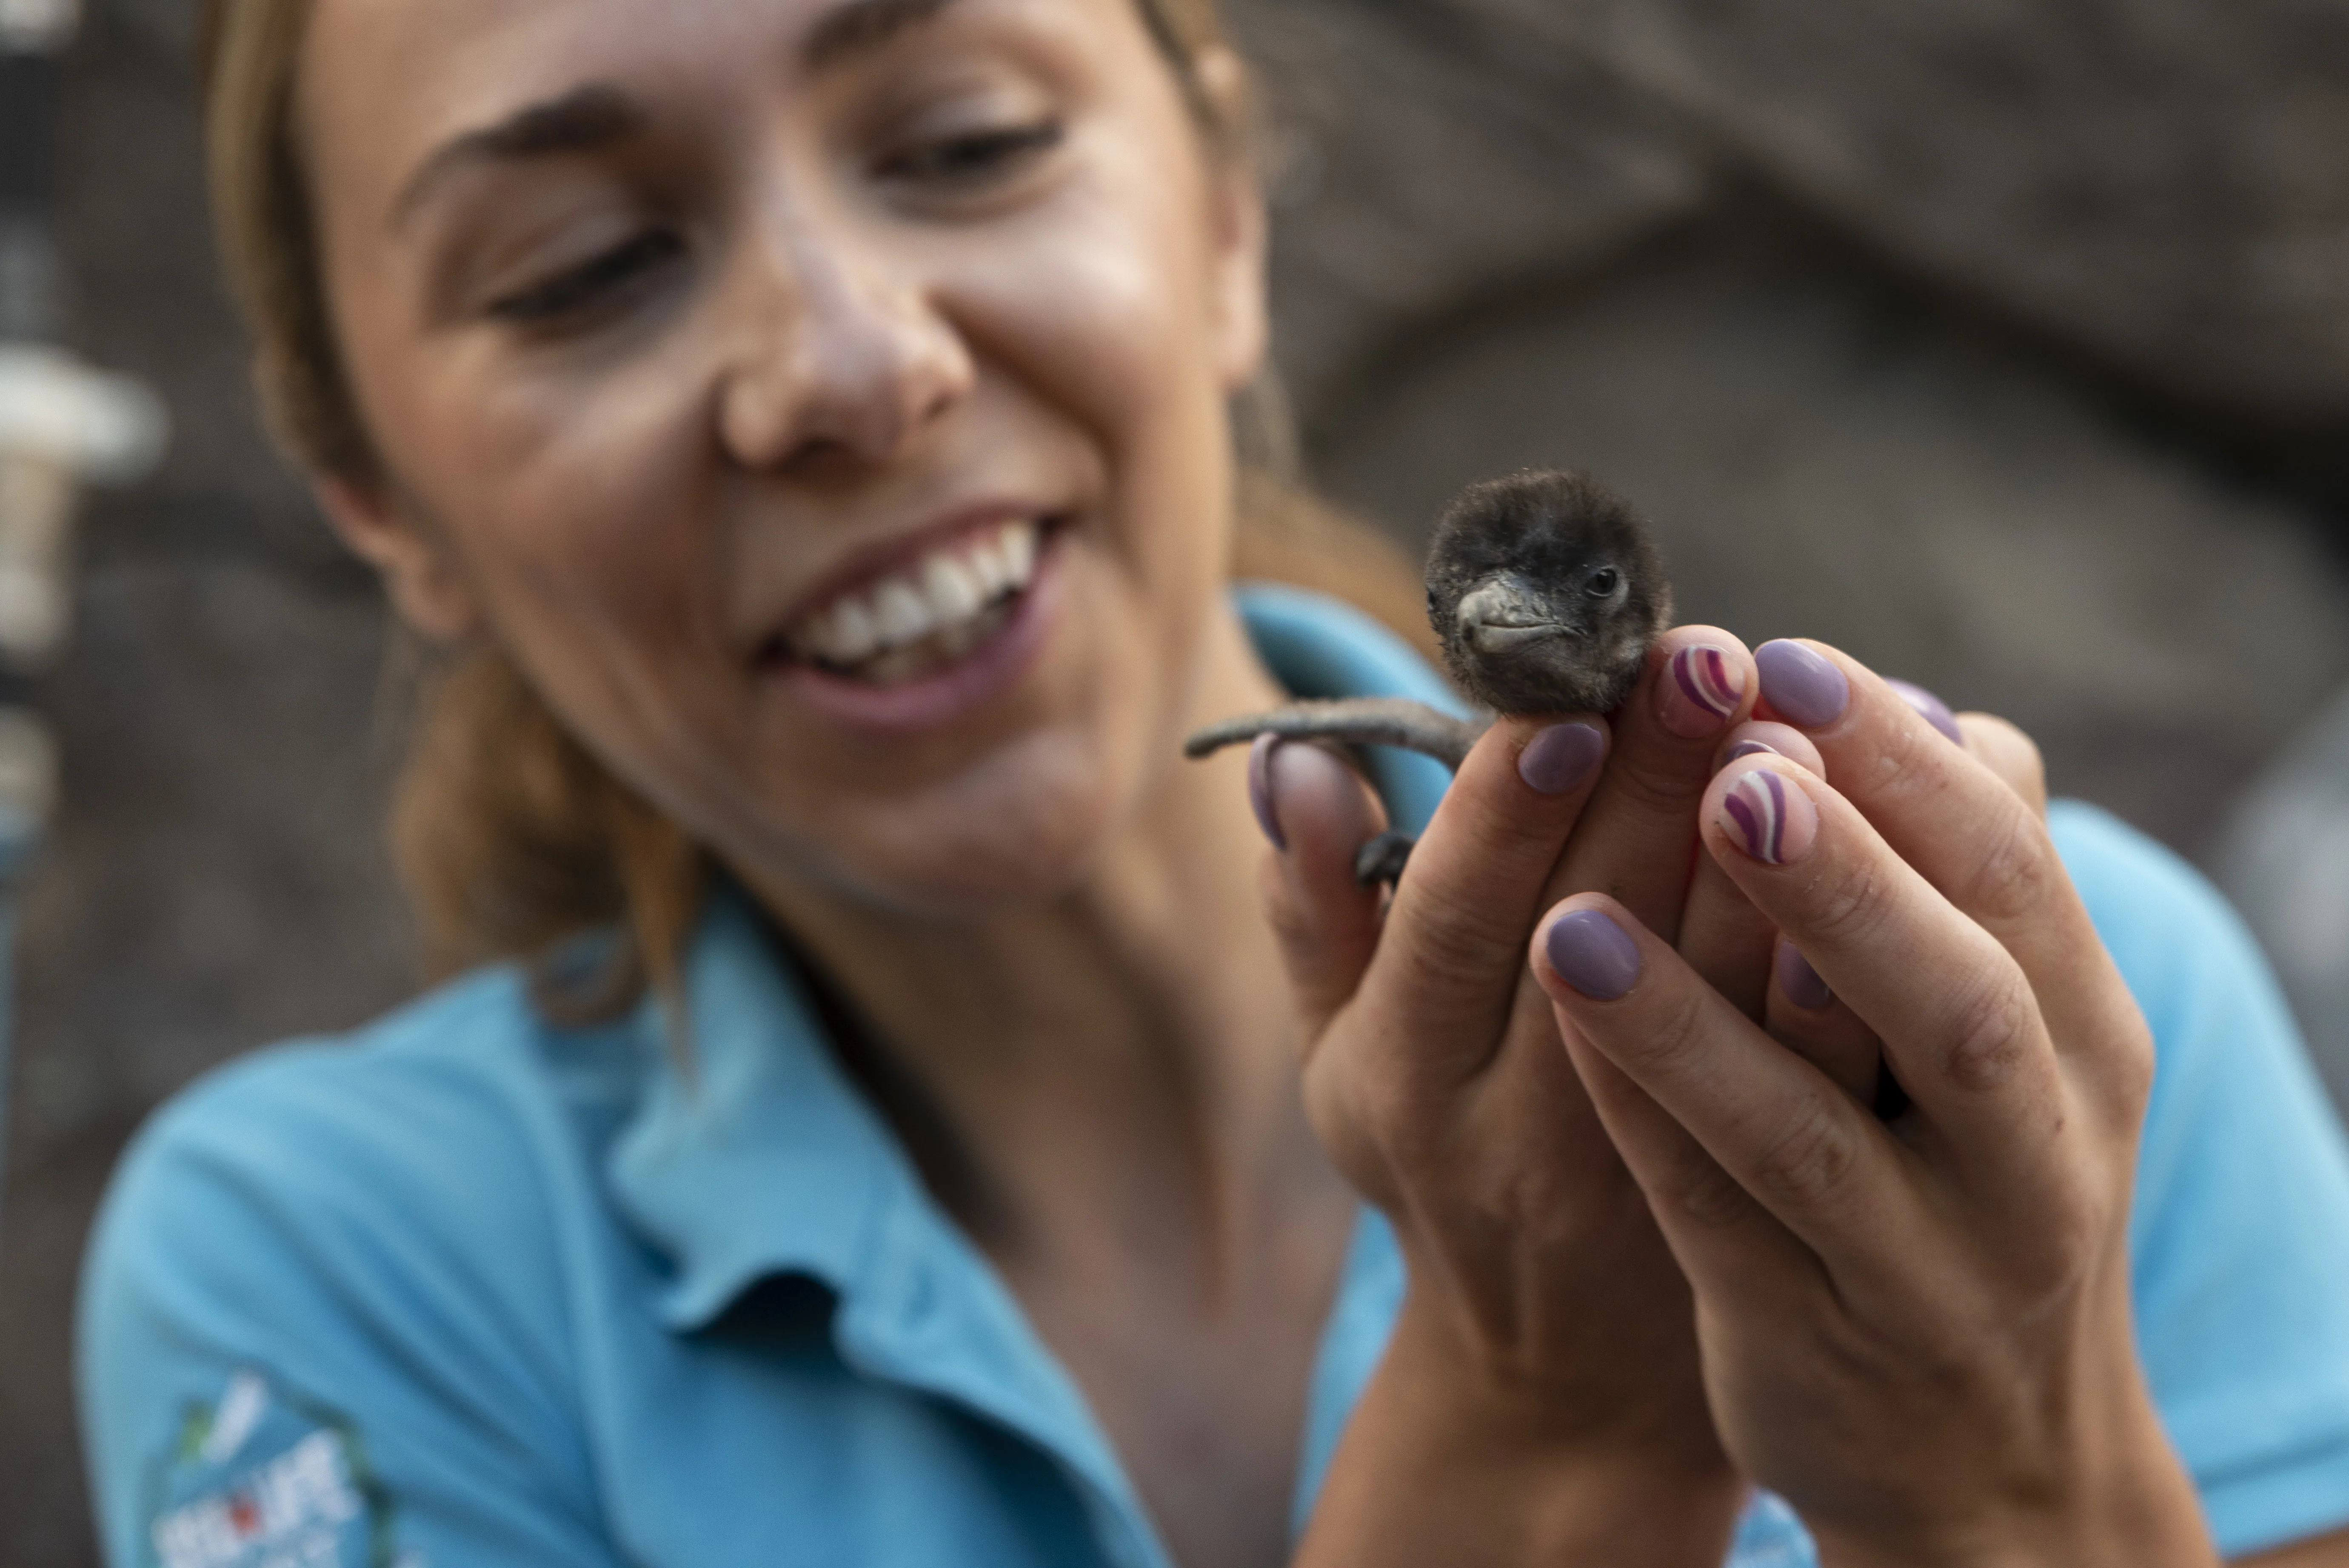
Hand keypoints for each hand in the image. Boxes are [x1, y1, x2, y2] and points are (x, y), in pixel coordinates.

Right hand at [1267, 628, 1767, 1564]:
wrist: (1569, 1378)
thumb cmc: (1441, 1164)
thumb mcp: (1341, 1058)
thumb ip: (1314, 906)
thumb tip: (1293, 758)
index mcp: (1409, 1080)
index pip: (1457, 922)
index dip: (1508, 808)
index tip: (1566, 694)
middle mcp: (1524, 1133)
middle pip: (1599, 932)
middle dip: (1655, 778)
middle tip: (1705, 647)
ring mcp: (1655, 1174)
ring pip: (1724, 993)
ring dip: (1771, 842)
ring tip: (1799, 704)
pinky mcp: (1771, 1199)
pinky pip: (1823, 1060)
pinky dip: (1847, 941)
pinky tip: (1887, 827)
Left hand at [1532, 641, 2213, 1566]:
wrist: (1987, 1454)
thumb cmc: (1972, 1175)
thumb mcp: (2014, 1031)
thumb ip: (1967, 881)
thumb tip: (1919, 707)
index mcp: (2079, 1034)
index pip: (2009, 872)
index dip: (1900, 763)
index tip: (1784, 661)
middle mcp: (2029, 1151)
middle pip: (1956, 1001)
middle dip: (1846, 877)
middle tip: (1733, 768)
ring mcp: (1924, 1261)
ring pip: (1816, 1129)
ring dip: (1702, 1013)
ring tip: (1579, 914)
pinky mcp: (1811, 1333)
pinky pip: (1718, 1214)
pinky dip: (1645, 1113)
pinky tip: (1562, 1016)